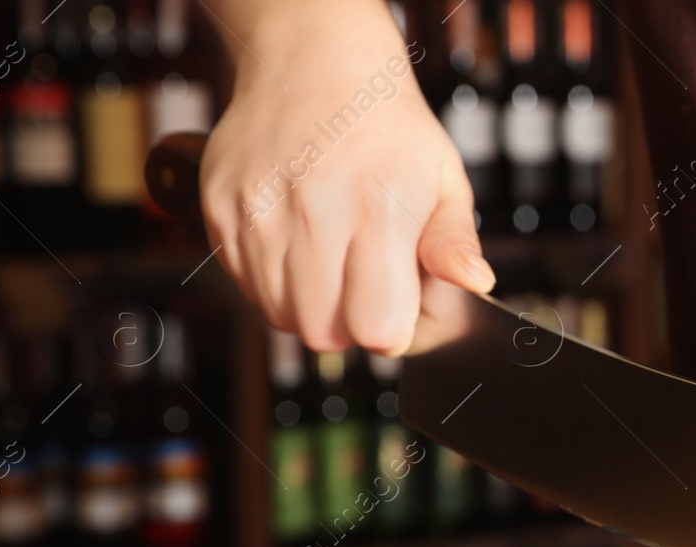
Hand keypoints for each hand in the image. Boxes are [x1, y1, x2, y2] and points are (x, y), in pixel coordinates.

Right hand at [199, 0, 494, 355]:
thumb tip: (475, 281)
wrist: (316, 62)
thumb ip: (455, 240)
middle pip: (324, 334)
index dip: (393, 327)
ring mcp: (258, 212)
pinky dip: (273, 279)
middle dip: (350, 323)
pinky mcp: (220, 209)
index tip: (399, 300)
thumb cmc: (391, 130)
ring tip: (332, 256)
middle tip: (365, 282)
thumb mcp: (444, 178)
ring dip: (310, 304)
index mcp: (379, 209)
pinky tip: (297, 240)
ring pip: (281, 315)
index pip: (378, 329)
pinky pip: (246, 284)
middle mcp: (313, 213)